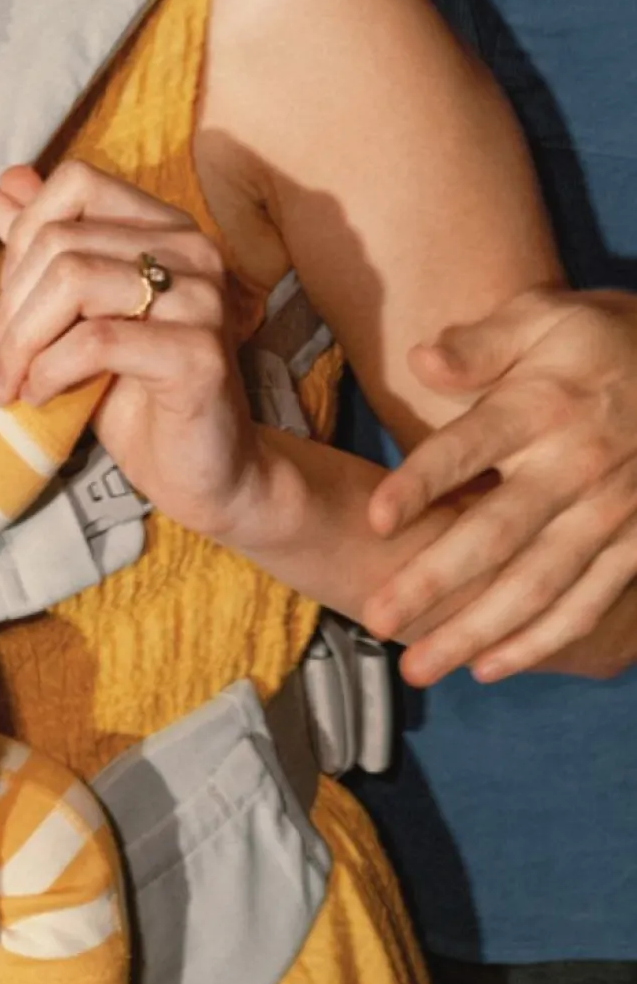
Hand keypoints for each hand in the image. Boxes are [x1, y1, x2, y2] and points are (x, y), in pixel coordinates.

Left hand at [0, 162, 265, 537]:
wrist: (202, 472)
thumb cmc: (135, 393)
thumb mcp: (76, 316)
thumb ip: (45, 247)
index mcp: (166, 227)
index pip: (76, 182)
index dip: (23, 237)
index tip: (9, 304)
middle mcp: (194, 249)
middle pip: (62, 239)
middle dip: (11, 307)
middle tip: (0, 364)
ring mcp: (203, 298)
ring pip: (74, 281)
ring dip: (24, 341)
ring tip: (16, 383)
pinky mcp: (200, 354)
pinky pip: (97, 341)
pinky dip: (51, 370)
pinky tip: (43, 397)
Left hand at [365, 288, 636, 683]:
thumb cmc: (596, 341)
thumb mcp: (543, 317)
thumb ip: (480, 344)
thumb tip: (421, 360)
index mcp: (541, 407)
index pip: (469, 447)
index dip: (422, 483)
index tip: (372, 519)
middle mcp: (575, 465)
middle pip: (497, 533)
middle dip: (434, 581)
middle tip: (376, 619)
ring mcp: (609, 512)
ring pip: (537, 584)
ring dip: (476, 630)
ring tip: (418, 664)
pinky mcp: (634, 545)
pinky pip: (586, 604)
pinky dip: (540, 641)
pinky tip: (488, 667)